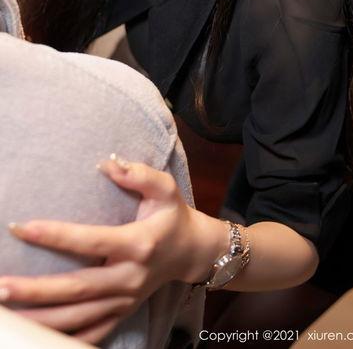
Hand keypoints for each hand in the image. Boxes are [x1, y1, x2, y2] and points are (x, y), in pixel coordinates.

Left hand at [0, 155, 226, 344]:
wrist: (192, 252)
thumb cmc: (172, 215)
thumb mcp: (165, 188)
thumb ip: (139, 174)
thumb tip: (107, 162)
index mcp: (138, 244)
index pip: (90, 241)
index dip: (55, 236)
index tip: (21, 227)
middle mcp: (129, 277)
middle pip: (76, 288)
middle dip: (35, 290)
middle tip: (0, 286)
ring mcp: (125, 301)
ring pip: (77, 318)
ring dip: (39, 317)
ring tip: (6, 310)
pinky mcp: (121, 314)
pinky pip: (89, 335)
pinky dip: (60, 339)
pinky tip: (33, 336)